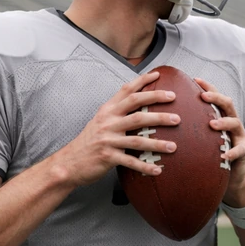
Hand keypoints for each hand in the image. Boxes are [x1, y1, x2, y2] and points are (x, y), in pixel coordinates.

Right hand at [56, 70, 180, 186]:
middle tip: (176, 111)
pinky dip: (145, 167)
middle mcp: (107, 122)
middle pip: (136, 111)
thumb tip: (137, 106)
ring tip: (173, 146)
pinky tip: (158, 170)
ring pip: (137, 139)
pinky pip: (130, 162)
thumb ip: (116, 113)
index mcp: (107, 112)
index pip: (126, 91)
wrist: (69, 162)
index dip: (142, 81)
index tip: (158, 75)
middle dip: (158, 108)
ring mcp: (107, 140)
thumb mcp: (99, 122)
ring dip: (157, 143)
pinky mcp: (108, 157)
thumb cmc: (87, 143)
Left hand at [194, 77, 244, 206]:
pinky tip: (225, 155)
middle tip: (203, 96)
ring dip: (224, 122)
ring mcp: (239, 135)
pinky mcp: (243, 151)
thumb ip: (186, 127)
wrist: (226, 177)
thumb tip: (158, 117)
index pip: (214, 97)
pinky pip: (240, 150)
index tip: (195, 79)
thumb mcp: (196, 138)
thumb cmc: (206, 154)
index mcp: (219, 116)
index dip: (207, 87)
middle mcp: (231, 122)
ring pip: (235, 123)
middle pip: (227, 103)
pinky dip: (232, 151)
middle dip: (216, 97)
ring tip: (212, 124)